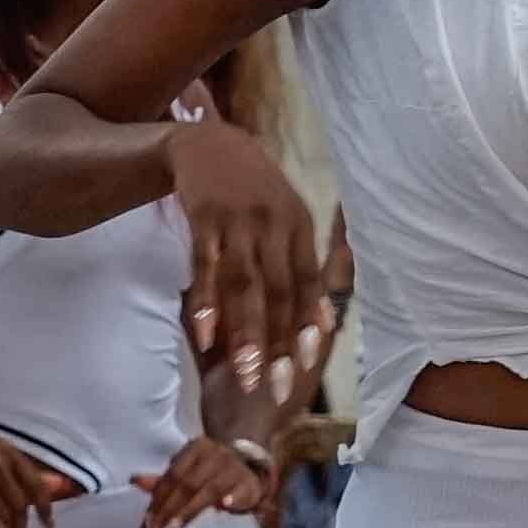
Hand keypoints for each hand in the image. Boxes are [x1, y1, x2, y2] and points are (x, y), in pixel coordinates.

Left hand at [133, 435, 270, 527]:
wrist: (250, 467)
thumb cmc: (213, 472)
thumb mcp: (188, 472)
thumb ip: (163, 481)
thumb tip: (135, 481)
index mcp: (195, 448)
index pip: (172, 476)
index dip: (157, 500)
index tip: (146, 524)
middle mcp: (214, 455)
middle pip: (186, 485)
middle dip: (168, 511)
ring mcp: (233, 468)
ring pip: (208, 491)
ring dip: (187, 512)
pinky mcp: (249, 483)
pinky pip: (240, 490)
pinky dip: (232, 498)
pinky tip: (223, 507)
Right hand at [162, 123, 334, 400]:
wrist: (208, 142)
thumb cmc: (250, 191)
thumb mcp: (284, 223)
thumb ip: (302, 271)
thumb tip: (322, 323)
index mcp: (299, 226)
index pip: (306, 284)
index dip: (305, 325)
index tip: (302, 366)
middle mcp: (275, 222)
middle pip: (278, 292)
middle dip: (276, 342)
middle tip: (271, 386)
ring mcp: (240, 218)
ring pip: (245, 285)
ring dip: (245, 331)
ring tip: (244, 372)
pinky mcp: (205, 215)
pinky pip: (206, 265)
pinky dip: (207, 302)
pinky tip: (205, 334)